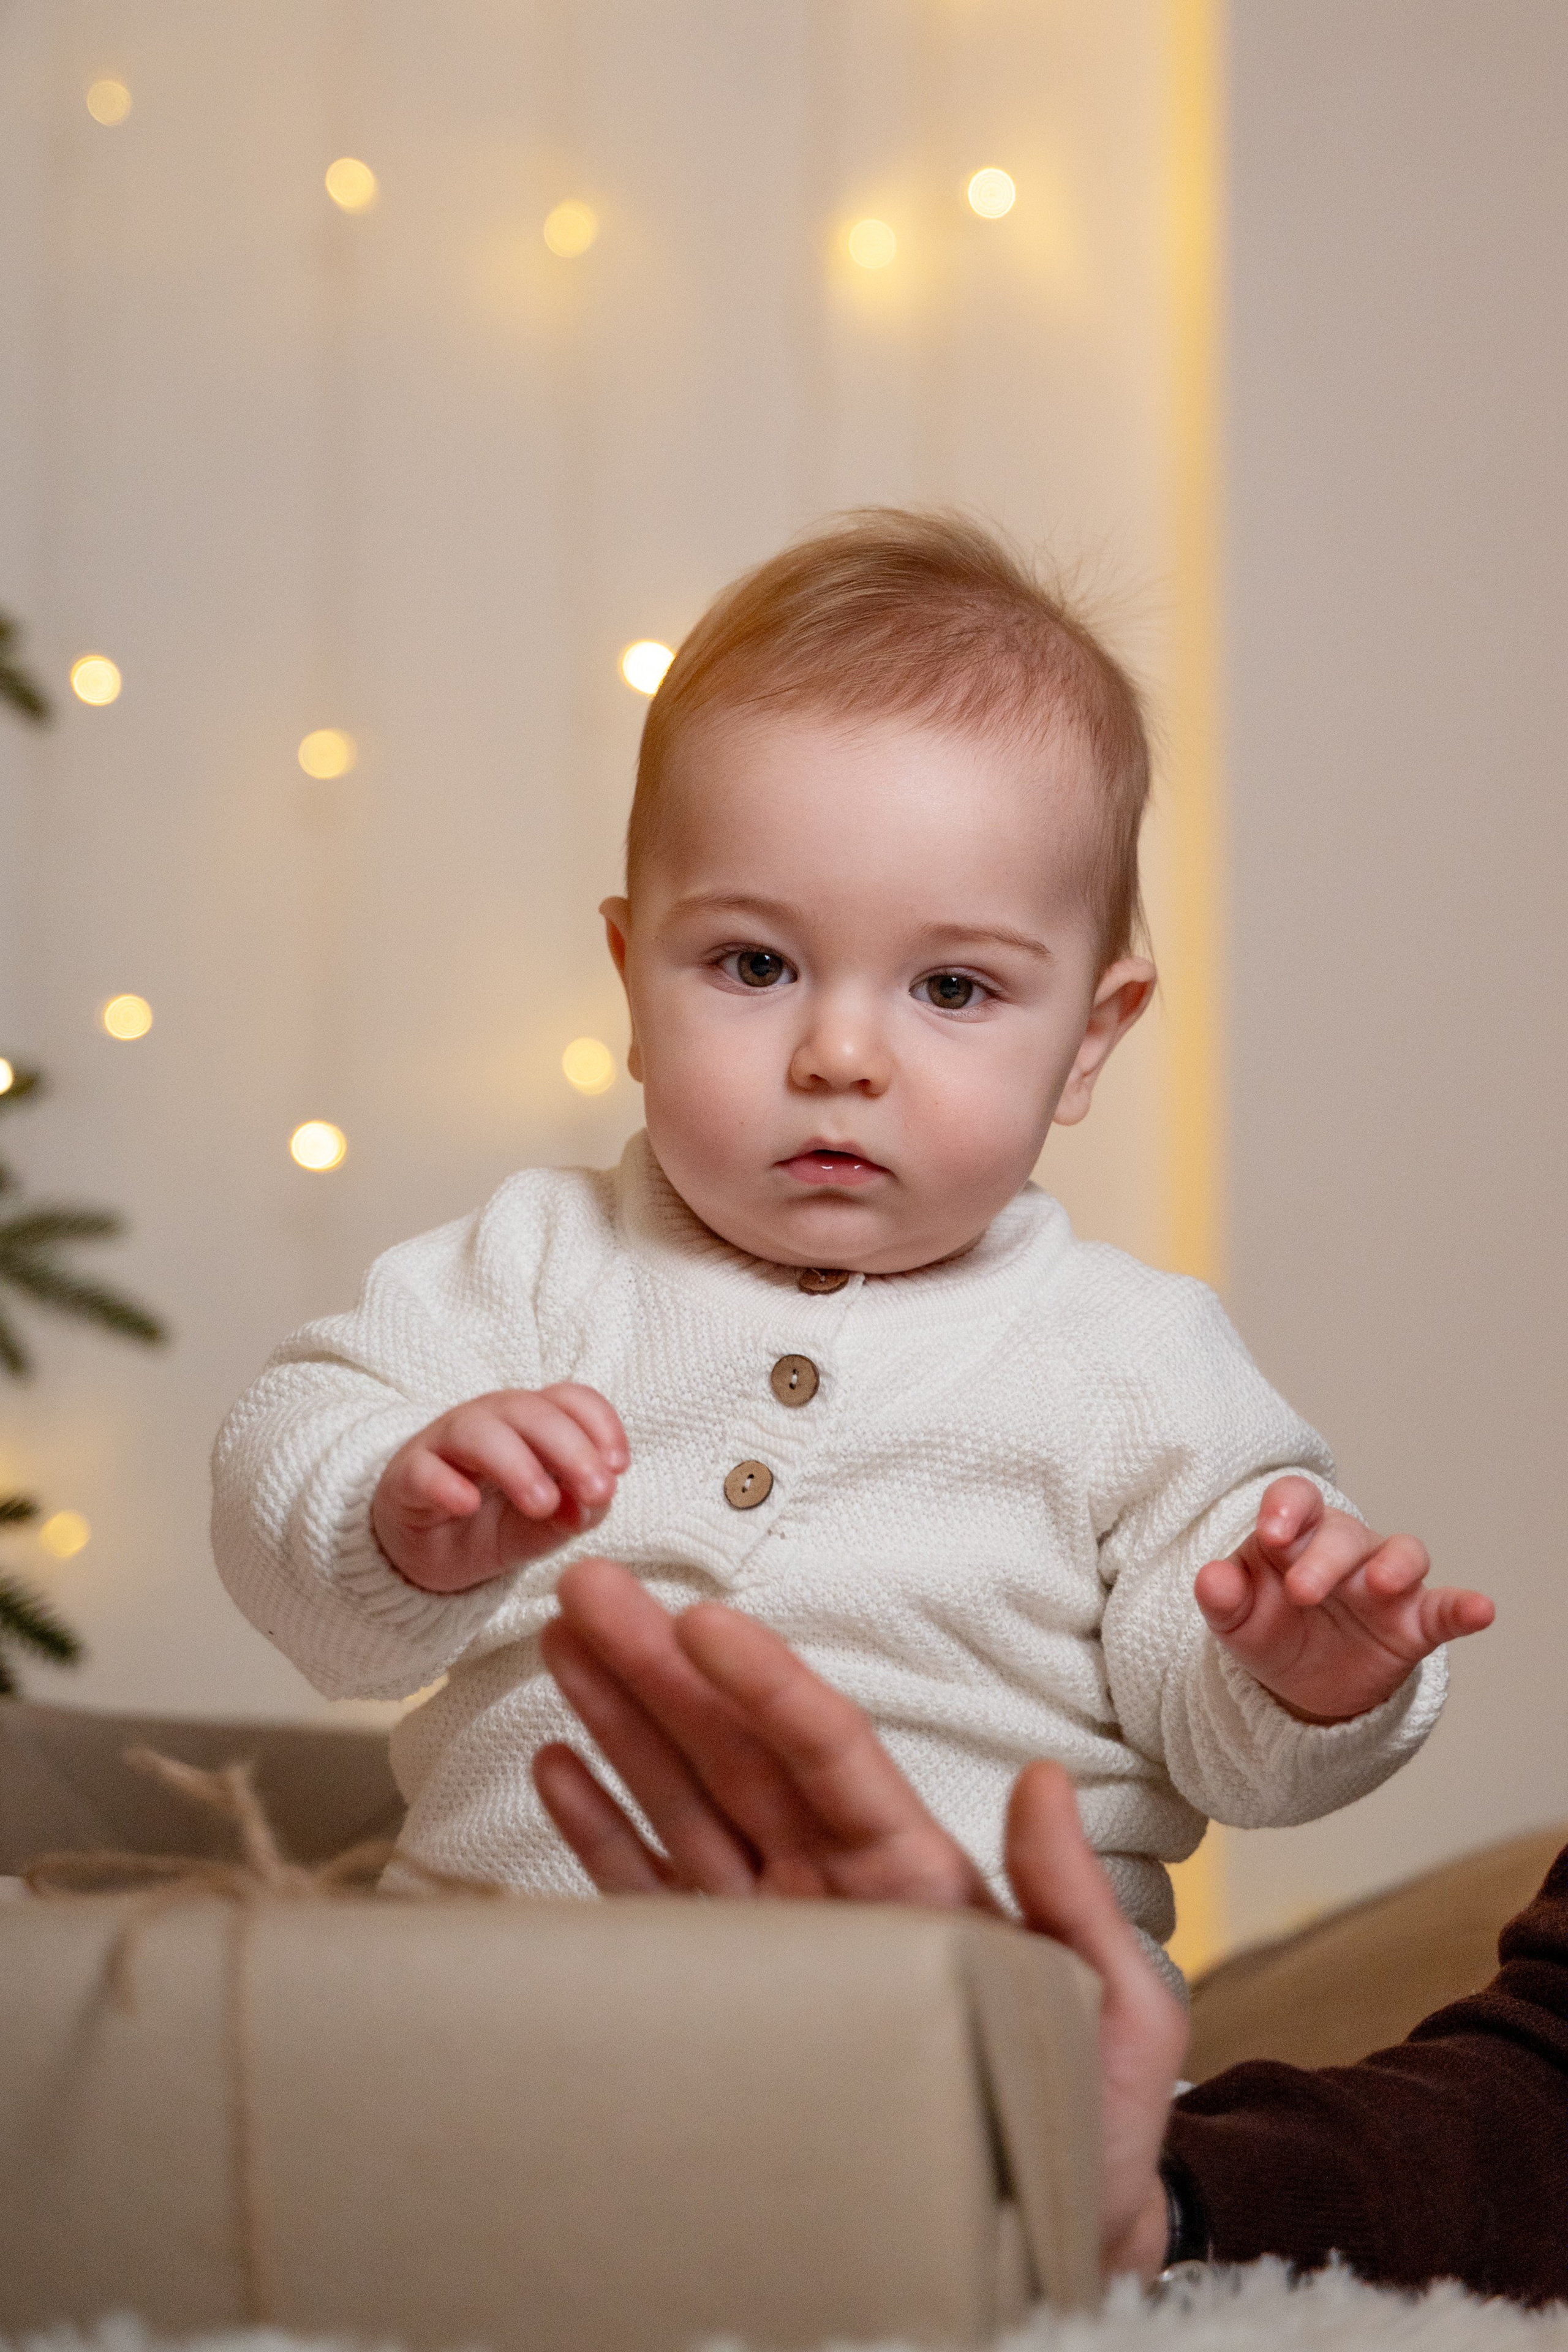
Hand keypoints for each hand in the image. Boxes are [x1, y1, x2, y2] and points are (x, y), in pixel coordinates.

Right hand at [370, 1387, 627, 1593]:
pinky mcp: (407, 1477)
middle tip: (597, 1492)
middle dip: (572, 1449)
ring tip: (542, 1503)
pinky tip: (466, 1505)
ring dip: (517, 1464)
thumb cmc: (496, 1523)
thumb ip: (576, 1512)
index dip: (600, 1424)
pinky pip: (422, 1470)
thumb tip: (592, 1503)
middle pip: (531, 1411)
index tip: (619, 1467)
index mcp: (531, 1422)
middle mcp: (490, 1420)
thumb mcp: (548, 1524)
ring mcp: (444, 1444)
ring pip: (478, 1431)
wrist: (430, 1554)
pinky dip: (445, 1484)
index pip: (570, 1398)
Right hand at [533, 1558, 1186, 2277]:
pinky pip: (656, 1896)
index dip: (763, 1683)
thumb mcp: (1113, 2002)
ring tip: (565, 1642)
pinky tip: (562, 1764)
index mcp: (919, 1871)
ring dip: (622, 1721)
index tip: (700, 1619)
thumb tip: (1045, 1783)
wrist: (1052, 2232)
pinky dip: (603, 1832)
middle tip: (592, 1586)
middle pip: (734, 1754)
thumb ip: (1069, 1893)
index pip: (827, 1752)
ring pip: (682, 1803)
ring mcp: (778, 1930)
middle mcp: (836, 1884)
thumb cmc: (1090, 2113)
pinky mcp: (732, 1991)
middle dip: (660, 1667)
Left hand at [1195, 1475, 1494, 1723]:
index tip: (1271, 1534)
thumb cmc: (1269, 1629)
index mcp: (1294, 1535)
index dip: (1286, 1507)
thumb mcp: (1235, 1621)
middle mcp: (1344, 1549)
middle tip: (1303, 1593)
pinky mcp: (1414, 1622)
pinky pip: (1445, 1607)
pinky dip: (1464, 1607)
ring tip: (1380, 1585)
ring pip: (1401, 1553)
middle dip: (1324, 1558)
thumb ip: (1221, 1597)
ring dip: (1394, 1564)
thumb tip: (1211, 1578)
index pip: (1295, 1498)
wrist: (1301, 1687)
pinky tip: (1480, 1609)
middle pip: (1342, 1532)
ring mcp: (1384, 1584)